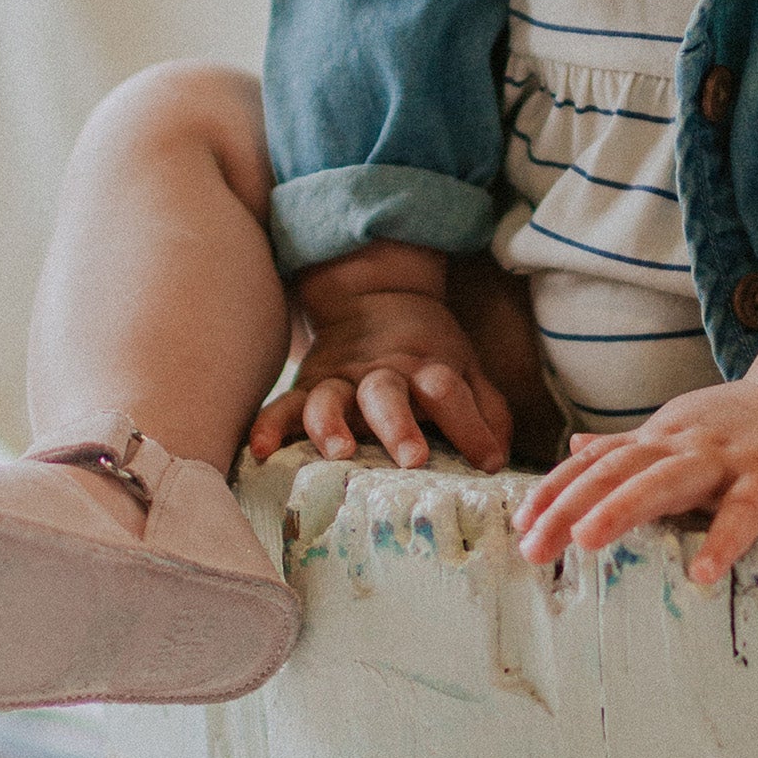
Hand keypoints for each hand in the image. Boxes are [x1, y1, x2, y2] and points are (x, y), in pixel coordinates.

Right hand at [248, 287, 512, 472]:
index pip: (449, 391)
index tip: (487, 462)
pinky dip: (269, 426)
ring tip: (339, 451)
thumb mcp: (465, 368)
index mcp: (427, 368)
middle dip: (399, 426)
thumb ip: (486, 410)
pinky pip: (282, 406)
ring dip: (332, 425)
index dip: (471, 426)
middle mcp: (382, 374)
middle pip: (388, 395)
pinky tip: (260, 452)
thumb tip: (497, 460)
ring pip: (331, 400)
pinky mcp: (305, 387)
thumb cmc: (426, 351)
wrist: (373, 296)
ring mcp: (339, 381)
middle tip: (412, 458)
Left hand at [512, 381, 757, 585]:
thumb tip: (573, 448)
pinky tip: (703, 573)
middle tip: (534, 545)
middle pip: (617, 471)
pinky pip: (745, 511)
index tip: (521, 524)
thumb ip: (629, 445)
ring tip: (587, 541)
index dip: (556, 489)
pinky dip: (724, 540)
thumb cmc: (739, 429)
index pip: (597, 462)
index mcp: (660, 438)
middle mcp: (684, 445)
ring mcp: (727, 461)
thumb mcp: (678, 429)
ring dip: (624, 507)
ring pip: (668, 480)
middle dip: (570, 505)